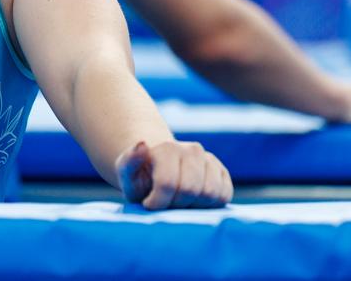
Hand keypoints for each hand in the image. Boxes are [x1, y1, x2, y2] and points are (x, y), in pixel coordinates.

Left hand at [115, 140, 231, 209]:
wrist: (155, 172)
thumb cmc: (139, 177)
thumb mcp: (126, 172)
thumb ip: (129, 161)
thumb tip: (142, 144)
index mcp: (167, 148)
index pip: (168, 183)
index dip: (158, 202)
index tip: (148, 203)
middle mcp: (192, 149)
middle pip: (191, 191)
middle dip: (176, 204)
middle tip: (165, 202)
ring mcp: (209, 160)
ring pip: (211, 194)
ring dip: (194, 205)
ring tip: (179, 200)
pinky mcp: (222, 172)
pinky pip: (224, 196)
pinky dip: (210, 204)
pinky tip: (193, 200)